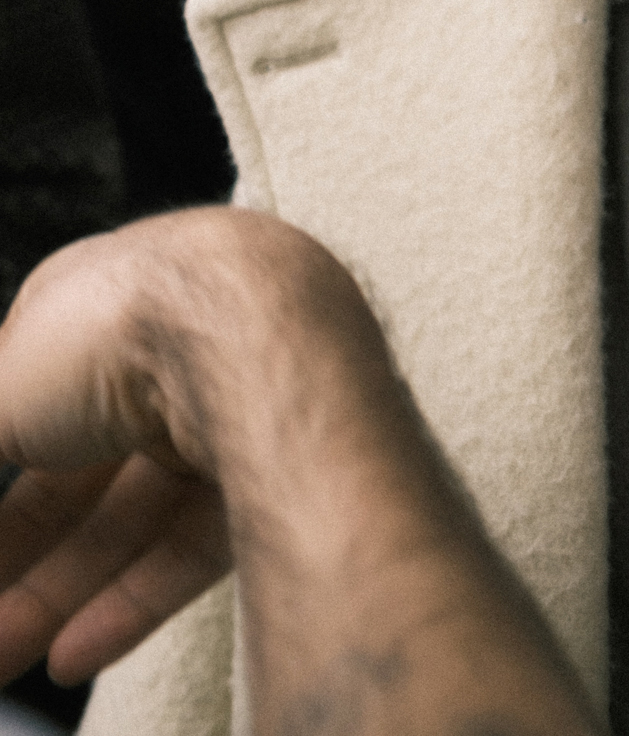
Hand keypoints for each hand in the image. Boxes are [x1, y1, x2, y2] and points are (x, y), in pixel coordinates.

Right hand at [0, 213, 598, 730]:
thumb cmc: (121, 322)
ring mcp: (228, 403)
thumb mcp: (2, 380)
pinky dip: (132, 600)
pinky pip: (195, 542)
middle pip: (83, 469)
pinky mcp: (274, 462)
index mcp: (107, 299)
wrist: (255, 331)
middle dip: (22, 549)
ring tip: (4, 657)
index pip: (35, 397)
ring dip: (62, 591)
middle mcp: (173, 346)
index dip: (5, 459)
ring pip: (135, 515)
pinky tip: (72, 654)